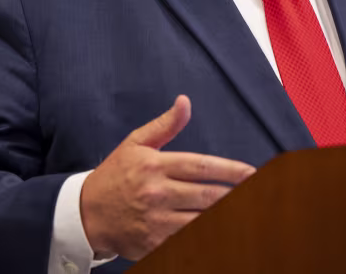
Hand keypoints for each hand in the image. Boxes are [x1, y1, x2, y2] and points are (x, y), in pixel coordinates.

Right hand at [79, 95, 255, 259]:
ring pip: (202, 220)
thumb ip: (165, 125)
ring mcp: (156, 220)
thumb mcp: (135, 144)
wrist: (86, 213)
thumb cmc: (114, 175)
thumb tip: (185, 102)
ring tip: (246, 214)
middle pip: (208, 195)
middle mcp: (156, 192)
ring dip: (226, 217)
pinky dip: (207, 236)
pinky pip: (188, 240)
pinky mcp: (155, 243)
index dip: (231, 170)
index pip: (201, 166)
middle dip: (236, 195)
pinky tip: (222, 233)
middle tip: (259, 194)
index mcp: (154, 165)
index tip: (253, 173)